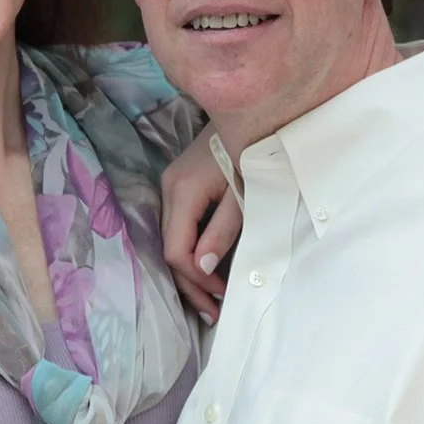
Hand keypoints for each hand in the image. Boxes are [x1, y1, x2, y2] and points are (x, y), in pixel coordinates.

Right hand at [161, 127, 240, 323]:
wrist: (252, 111)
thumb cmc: (255, 149)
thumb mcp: (244, 194)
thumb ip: (222, 231)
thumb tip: (202, 267)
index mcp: (183, 191)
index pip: (176, 250)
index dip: (197, 278)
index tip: (222, 293)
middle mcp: (168, 188)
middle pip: (168, 249)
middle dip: (190, 283)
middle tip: (214, 312)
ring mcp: (170, 185)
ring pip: (170, 240)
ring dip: (189, 271)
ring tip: (211, 299)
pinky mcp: (179, 185)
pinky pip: (178, 227)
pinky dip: (191, 250)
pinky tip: (207, 268)